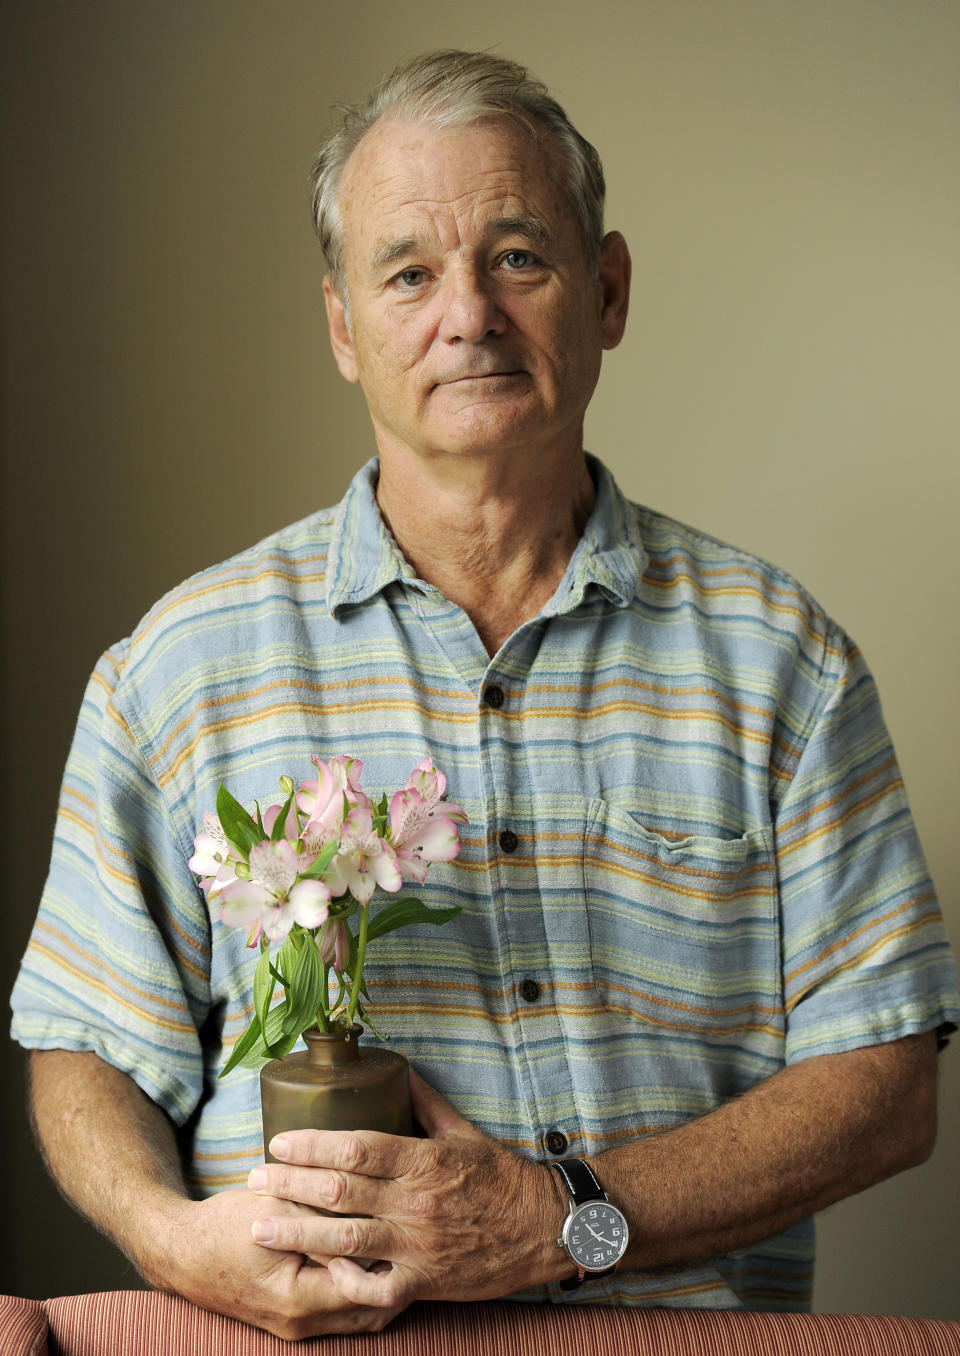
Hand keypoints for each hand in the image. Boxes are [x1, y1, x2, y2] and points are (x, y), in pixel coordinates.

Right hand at [155, 1188, 405, 1338]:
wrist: (180, 1253)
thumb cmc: (226, 1226)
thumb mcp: (277, 1210)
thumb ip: (323, 1215)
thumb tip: (371, 1206)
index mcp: (298, 1298)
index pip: (368, 1285)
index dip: (396, 1256)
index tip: (417, 1226)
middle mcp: (301, 1323)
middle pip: (373, 1309)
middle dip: (401, 1277)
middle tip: (423, 1240)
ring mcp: (297, 1328)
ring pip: (362, 1317)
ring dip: (385, 1287)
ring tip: (408, 1249)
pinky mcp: (294, 1320)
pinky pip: (344, 1315)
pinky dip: (363, 1292)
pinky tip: (377, 1260)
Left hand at [246, 1070, 568, 1306]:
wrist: (544, 1227)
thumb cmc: (502, 1176)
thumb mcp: (463, 1132)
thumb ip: (425, 1103)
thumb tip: (397, 1069)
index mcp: (423, 1160)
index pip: (355, 1147)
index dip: (311, 1145)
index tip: (278, 1142)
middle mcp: (414, 1202)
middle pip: (339, 1191)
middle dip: (289, 1184)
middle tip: (251, 1179)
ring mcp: (417, 1246)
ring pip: (344, 1240)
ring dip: (296, 1232)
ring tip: (258, 1226)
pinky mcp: (424, 1282)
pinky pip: (374, 1288)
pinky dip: (342, 1281)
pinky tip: (313, 1273)